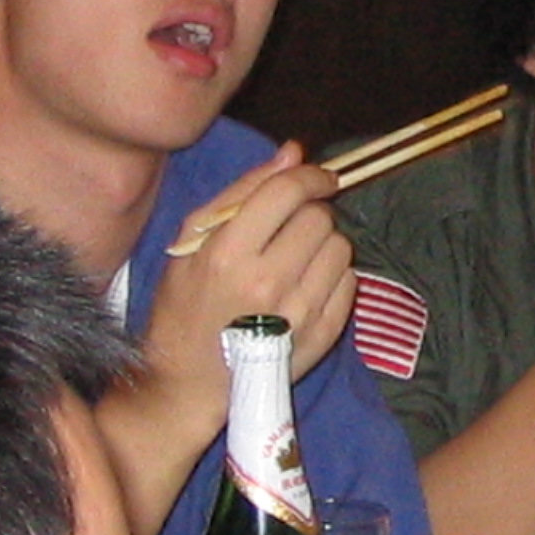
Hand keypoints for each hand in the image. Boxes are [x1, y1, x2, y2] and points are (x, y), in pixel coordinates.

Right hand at [137, 143, 355, 429]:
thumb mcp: (192, 243)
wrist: (190, 382)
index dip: (310, 176)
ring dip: (324, 244)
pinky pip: (350, 282)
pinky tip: (306, 286)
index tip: (318, 176)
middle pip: (319, 218)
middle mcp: (268, 282)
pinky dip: (334, 276)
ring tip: (296, 259)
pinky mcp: (323, 335)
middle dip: (310, 214)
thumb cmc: (184, 306)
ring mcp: (300, 312)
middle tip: (291, 229)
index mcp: (228, 253)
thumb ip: (242, 192)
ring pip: (341, 248)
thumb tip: (293, 152)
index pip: (288, 193)